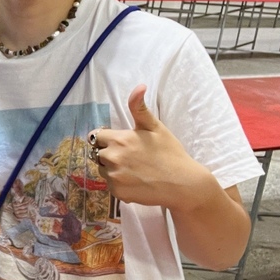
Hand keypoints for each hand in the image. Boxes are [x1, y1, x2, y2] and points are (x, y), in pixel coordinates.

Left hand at [90, 85, 211, 211]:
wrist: (183, 184)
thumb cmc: (170, 153)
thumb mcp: (156, 127)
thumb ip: (140, 108)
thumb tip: (139, 86)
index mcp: (119, 140)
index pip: (96, 136)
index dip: (108, 139)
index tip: (122, 143)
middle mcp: (112, 158)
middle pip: (98, 154)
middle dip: (110, 154)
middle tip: (132, 157)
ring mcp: (114, 177)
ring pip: (103, 170)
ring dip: (113, 169)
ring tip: (135, 170)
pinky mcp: (117, 193)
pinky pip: (111, 186)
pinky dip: (119, 184)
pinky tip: (136, 182)